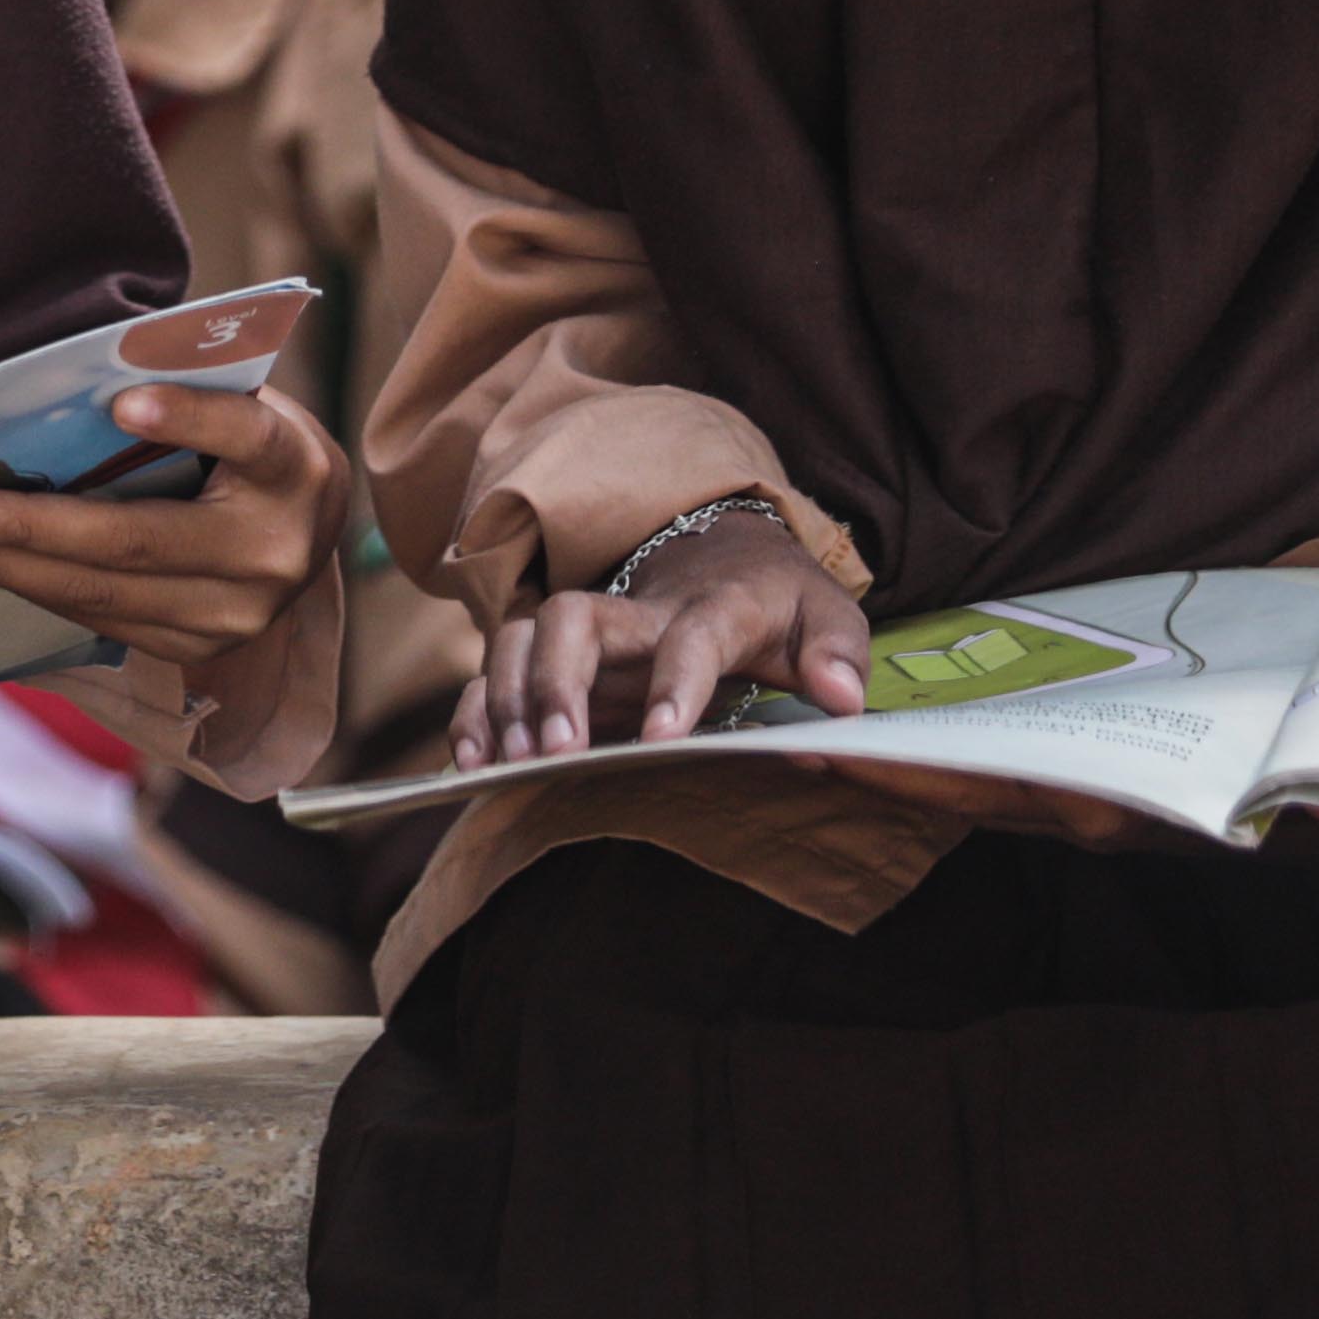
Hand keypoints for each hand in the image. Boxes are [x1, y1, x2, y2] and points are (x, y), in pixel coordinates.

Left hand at [0, 379, 337, 657]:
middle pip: (144, 538)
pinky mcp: (197, 644)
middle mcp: (274, 551)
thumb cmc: (245, 440)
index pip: (247, 436)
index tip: (122, 404)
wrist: (302, 528)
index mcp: (293, 467)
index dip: (189, 418)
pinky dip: (30, 585)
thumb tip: (69, 374)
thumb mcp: (237, 397)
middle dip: (34, 524)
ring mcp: (236, 613)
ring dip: (8, 564)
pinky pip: (99, 617)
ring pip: (106, 590)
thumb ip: (178, 384)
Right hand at [450, 512, 865, 765]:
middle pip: (574, 620)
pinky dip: (476, 713)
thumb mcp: (827, 615)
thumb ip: (838, 653)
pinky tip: (475, 762)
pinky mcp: (555, 658)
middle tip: (557, 750)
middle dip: (555, 682)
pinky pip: (495, 673)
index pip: (691, 636)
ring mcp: (589, 633)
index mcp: (714, 607)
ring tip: (512, 763)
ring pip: (521, 638)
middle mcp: (638, 613)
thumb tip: (842, 699)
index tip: (661, 738)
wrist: (725, 555)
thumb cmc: (777, 600)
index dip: (674, 683)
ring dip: (506, 698)